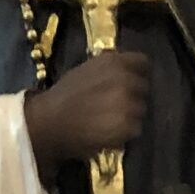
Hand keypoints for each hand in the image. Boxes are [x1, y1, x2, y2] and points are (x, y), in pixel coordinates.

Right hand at [23, 51, 149, 173]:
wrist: (50, 121)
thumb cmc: (65, 95)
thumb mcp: (87, 69)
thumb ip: (109, 66)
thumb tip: (125, 67)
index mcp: (115, 62)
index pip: (144, 63)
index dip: (138, 72)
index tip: (132, 80)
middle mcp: (126, 80)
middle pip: (144, 88)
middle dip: (134, 95)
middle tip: (116, 104)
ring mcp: (129, 103)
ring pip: (141, 109)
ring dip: (131, 114)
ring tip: (110, 119)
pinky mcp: (129, 125)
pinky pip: (136, 127)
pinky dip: (126, 131)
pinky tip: (109, 131)